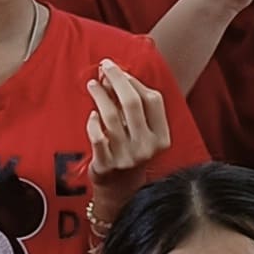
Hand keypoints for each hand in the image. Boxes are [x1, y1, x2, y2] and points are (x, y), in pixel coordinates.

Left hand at [84, 59, 172, 184]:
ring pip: (112, 116)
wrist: (120, 186)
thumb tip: (114, 74)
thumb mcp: (141, 130)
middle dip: (117, 80)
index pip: (152, 99)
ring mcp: (127, 157)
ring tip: (92, 84)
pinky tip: (92, 115)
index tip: (119, 69)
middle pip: (132, 103)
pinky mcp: (106, 164)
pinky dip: (93, 122)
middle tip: (105, 66)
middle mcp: (146, 147)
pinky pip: (98, 137)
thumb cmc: (130, 149)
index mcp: (161, 137)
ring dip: (100, 95)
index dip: (134, 81)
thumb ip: (134, 106)